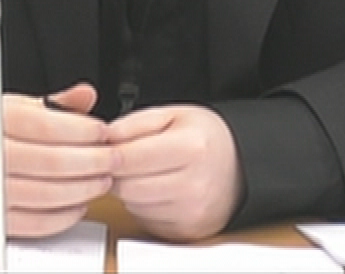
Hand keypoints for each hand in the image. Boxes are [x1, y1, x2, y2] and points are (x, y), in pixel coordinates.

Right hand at [0, 82, 111, 239]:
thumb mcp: (22, 108)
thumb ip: (58, 104)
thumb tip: (87, 94)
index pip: (49, 126)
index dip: (84, 131)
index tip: (103, 133)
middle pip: (54, 162)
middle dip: (94, 162)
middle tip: (113, 159)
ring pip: (51, 194)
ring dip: (86, 188)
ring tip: (102, 180)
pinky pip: (41, 222)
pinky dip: (67, 214)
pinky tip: (81, 202)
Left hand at [105, 104, 241, 242]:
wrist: (241, 166)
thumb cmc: (206, 138)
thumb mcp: (173, 114)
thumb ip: (134, 123)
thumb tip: (103, 139)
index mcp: (191, 148)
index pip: (127, 159)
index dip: (109, 153)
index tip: (107, 148)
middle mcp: (194, 185)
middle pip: (126, 186)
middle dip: (118, 172)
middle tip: (127, 160)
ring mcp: (191, 212)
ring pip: (132, 205)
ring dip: (130, 190)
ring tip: (148, 172)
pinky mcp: (186, 230)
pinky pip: (145, 220)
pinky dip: (143, 205)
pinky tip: (158, 190)